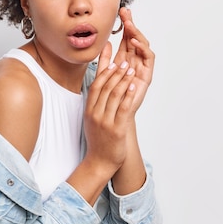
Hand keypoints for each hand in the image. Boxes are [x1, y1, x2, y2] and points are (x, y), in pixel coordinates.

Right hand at [83, 41, 136, 171]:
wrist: (100, 161)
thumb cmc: (98, 140)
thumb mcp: (92, 120)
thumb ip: (95, 104)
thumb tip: (99, 89)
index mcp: (89, 110)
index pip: (96, 86)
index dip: (104, 73)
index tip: (112, 62)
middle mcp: (95, 114)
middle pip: (105, 88)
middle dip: (115, 73)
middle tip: (124, 62)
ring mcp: (105, 121)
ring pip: (114, 95)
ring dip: (123, 80)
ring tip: (131, 70)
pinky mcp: (116, 129)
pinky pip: (123, 108)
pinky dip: (128, 95)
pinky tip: (133, 87)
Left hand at [112, 7, 154, 112]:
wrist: (114, 114)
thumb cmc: (109, 96)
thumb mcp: (104, 74)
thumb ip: (104, 60)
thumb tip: (105, 43)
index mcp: (124, 59)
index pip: (126, 38)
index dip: (125, 25)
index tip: (121, 11)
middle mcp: (135, 62)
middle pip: (135, 39)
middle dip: (132, 25)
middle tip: (126, 13)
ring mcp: (141, 68)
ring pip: (142, 47)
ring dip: (137, 35)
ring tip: (129, 26)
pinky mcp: (146, 76)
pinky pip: (148, 60)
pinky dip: (143, 49)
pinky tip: (135, 42)